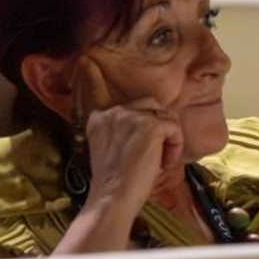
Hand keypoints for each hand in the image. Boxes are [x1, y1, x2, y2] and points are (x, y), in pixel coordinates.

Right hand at [77, 59, 182, 211]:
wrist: (114, 198)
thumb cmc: (118, 184)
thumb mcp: (111, 151)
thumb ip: (121, 132)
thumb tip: (149, 124)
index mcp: (99, 119)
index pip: (96, 90)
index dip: (92, 77)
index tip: (84, 60)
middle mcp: (112, 113)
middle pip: (150, 105)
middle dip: (159, 128)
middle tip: (152, 156)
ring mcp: (130, 116)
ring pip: (165, 117)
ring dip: (168, 140)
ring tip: (157, 162)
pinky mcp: (149, 124)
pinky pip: (174, 128)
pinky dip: (174, 147)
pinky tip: (162, 163)